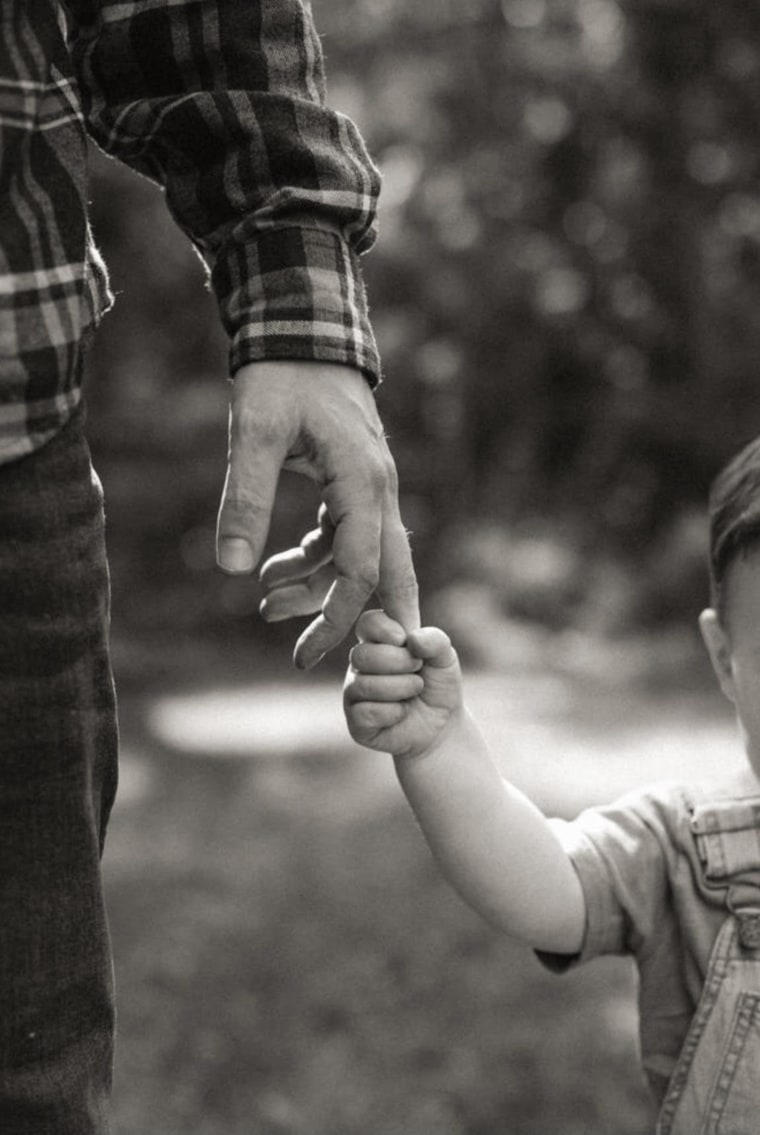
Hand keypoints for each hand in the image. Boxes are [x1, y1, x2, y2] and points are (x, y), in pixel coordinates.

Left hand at [216, 361, 418, 668]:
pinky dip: (312, 558)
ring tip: (264, 603)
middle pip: (385, 575)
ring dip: (315, 586)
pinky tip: (273, 569)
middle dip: (351, 620)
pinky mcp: (352, 482)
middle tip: (319, 659)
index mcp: (364, 485)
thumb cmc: (280, 376)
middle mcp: (378, 491)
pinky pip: (343, 535)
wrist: (302, 330)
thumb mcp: (254, 432)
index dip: (334, 620)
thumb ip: (245, 498)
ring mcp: (369, 487)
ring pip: (356, 557)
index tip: (302, 656)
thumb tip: (232, 570)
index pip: (360, 573)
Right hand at [344, 609, 462, 759]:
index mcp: (377, 641)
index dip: (386, 630)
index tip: (406, 641)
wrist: (442, 725)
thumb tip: (412, 639)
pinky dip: (393, 713)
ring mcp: (354, 692)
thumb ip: (434, 641)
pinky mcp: (356, 721)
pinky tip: (402, 713)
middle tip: (418, 669)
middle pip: (361, 655)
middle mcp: (360, 664)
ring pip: (363, 685)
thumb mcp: (445, 658)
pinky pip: (365, 713)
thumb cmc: (438, 684)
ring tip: (415, 689)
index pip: (367, 623)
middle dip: (398, 662)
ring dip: (400, 688)